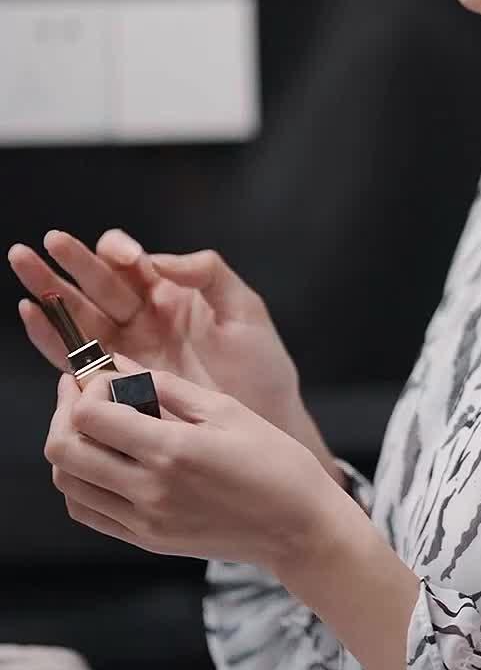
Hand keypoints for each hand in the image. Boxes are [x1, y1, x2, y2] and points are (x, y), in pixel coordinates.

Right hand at [9, 231, 301, 429]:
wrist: (267, 425)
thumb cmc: (263, 369)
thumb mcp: (246, 313)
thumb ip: (209, 274)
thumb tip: (158, 260)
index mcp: (171, 294)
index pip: (132, 264)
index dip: (119, 252)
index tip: (126, 257)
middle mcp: (142, 319)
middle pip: (96, 284)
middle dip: (69, 262)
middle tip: (41, 243)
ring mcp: (127, 351)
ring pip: (79, 315)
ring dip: (49, 291)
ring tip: (22, 265)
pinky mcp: (117, 386)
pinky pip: (76, 358)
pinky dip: (51, 338)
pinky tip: (32, 315)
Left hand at [44, 363, 346, 574]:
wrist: (297, 527)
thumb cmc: (274, 461)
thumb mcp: (225, 409)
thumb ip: (163, 385)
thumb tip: (116, 365)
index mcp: (172, 450)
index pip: (89, 415)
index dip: (85, 388)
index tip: (103, 377)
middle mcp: (150, 490)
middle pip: (63, 450)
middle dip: (63, 412)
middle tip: (81, 393)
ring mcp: (145, 521)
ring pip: (67, 482)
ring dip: (69, 447)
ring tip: (94, 426)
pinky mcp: (146, 540)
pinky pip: (88, 511)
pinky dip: (81, 481)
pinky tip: (104, 460)